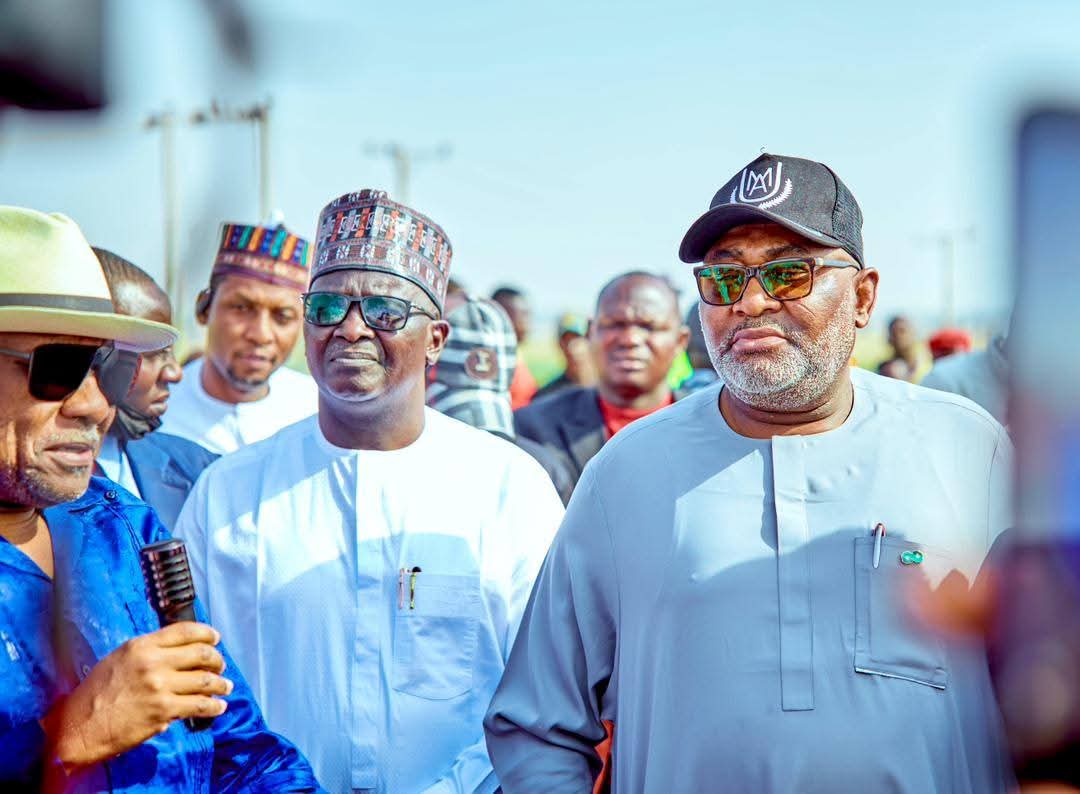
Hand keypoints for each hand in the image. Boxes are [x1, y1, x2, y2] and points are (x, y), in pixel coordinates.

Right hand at [45, 622, 231, 768]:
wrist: (79, 727)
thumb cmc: (96, 694)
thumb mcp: (118, 659)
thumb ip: (148, 652)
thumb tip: (177, 653)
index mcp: (141, 645)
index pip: (185, 630)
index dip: (206, 633)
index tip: (215, 639)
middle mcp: (153, 662)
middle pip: (201, 653)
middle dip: (217, 660)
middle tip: (220, 666)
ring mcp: (159, 686)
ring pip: (205, 680)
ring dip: (220, 684)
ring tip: (225, 687)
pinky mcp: (163, 710)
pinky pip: (199, 705)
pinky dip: (214, 706)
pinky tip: (218, 706)